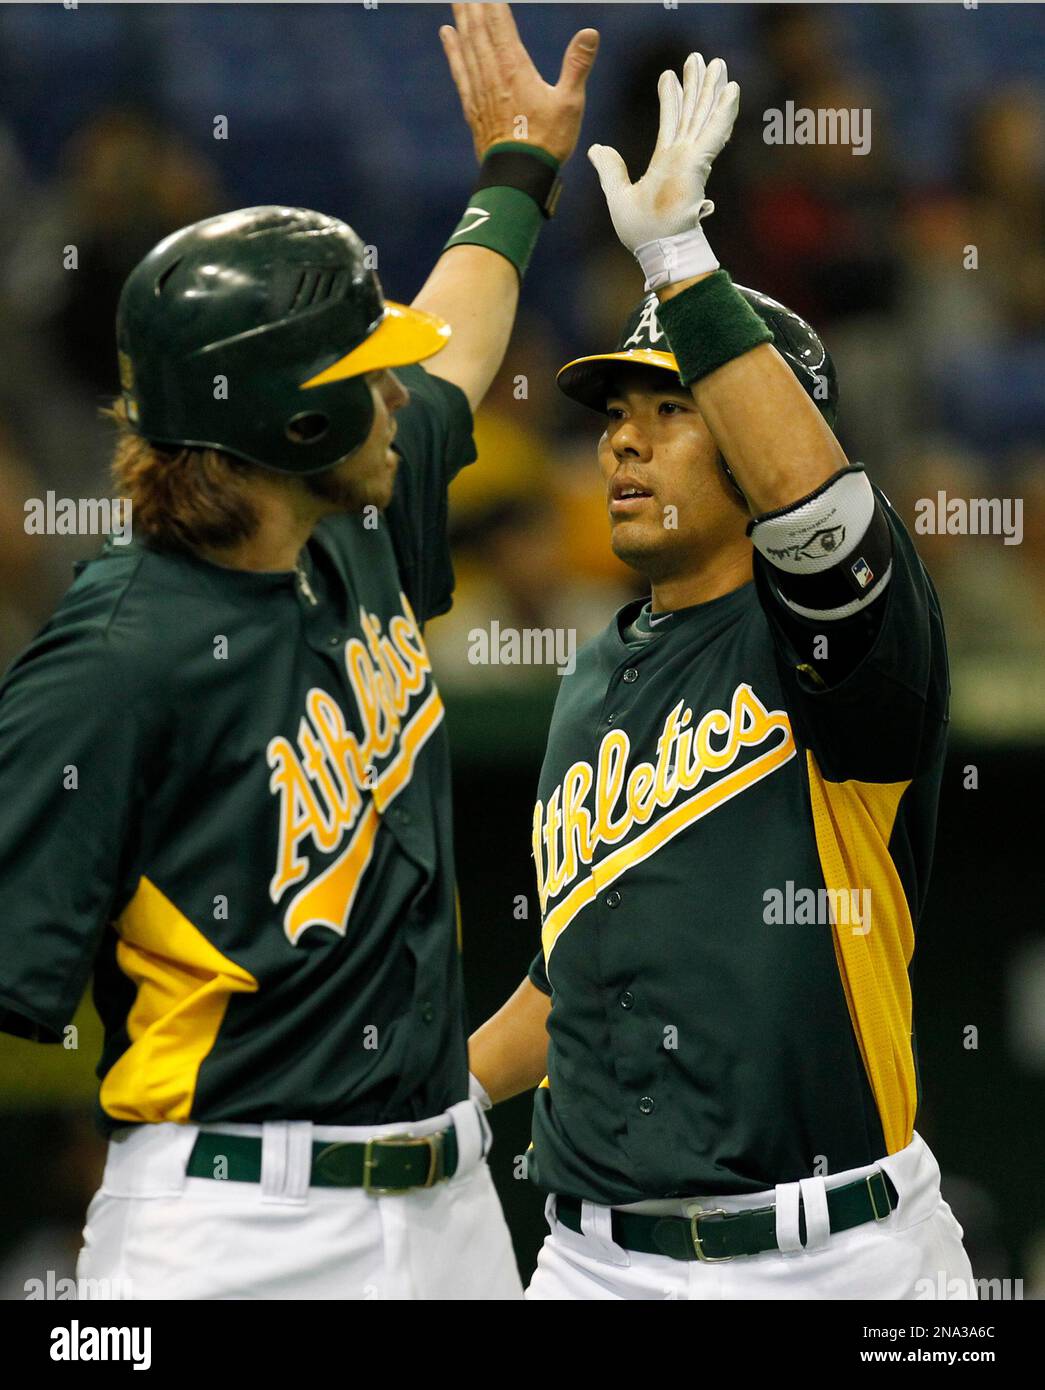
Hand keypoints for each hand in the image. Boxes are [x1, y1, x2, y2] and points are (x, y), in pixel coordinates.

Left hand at [439, 3, 598, 165]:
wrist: (518, 176)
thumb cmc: (547, 142)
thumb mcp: (570, 103)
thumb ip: (577, 65)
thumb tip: (589, 33)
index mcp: (515, 69)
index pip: (499, 24)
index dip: (492, 2)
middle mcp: (492, 75)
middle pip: (478, 30)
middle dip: (472, 5)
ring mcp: (479, 91)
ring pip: (466, 46)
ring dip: (462, 19)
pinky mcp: (473, 107)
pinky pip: (460, 70)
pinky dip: (453, 49)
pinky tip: (447, 34)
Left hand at [588, 53, 738, 253]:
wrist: (657, 249)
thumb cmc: (642, 232)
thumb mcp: (618, 194)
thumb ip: (610, 169)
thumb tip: (596, 149)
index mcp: (665, 163)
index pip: (670, 123)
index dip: (670, 98)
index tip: (668, 76)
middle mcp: (681, 158)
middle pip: (690, 112)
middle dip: (695, 85)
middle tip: (700, 59)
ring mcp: (692, 159)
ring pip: (704, 115)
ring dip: (711, 89)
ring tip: (718, 63)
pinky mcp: (699, 163)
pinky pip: (715, 131)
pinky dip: (724, 110)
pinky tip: (732, 89)